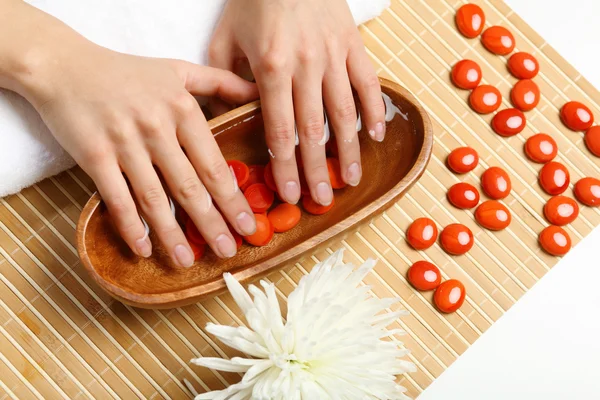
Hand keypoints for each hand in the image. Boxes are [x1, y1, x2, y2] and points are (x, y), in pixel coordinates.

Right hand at [25, 39, 258, 266]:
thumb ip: (221, 82)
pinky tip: (144, 249)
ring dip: (173, 234)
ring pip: (155, 199)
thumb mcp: (178, 69)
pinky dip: (131, 227)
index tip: (248, 225)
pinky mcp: (95, 156)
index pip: (213, 164)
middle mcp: (157, 128)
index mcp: (183, 109)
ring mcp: (125, 143)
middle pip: (190, 187)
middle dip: (212, 224)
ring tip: (189, 261)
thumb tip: (258, 93)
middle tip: (228, 252)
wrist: (64, 66)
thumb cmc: (126, 72)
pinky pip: (117, 199)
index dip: (232, 199)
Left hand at [209, 0, 385, 205]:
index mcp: (272, 67)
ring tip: (351, 179)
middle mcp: (307, 66)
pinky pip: (369, 83)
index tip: (288, 193)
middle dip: (317, 170)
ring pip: (344, 113)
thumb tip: (230, 118)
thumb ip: (225, 82)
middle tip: (322, 201)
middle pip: (313, 130)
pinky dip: (374, 111)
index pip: (280, 129)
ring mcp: (334, 56)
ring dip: (349, 150)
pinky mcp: (354, 45)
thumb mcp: (225, 37)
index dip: (284, 166)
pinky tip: (375, 137)